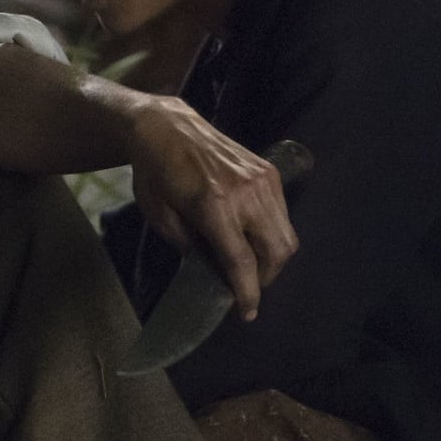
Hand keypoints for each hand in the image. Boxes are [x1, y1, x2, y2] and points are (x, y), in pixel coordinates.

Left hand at [126, 97, 298, 319]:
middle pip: (277, 252)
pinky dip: (273, 233)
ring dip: (273, 257)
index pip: (242, 262)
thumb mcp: (160, 217)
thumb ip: (189, 246)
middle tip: (247, 287)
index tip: (247, 313)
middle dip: (266, 278)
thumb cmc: (154, 173)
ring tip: (252, 265)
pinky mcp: (269, 171)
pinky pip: (282, 213)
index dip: (247, 293)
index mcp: (214, 206)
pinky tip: (253, 237)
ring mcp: (262, 180)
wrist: (167, 127)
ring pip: (286, 234)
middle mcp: (246, 193)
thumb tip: (213, 271)